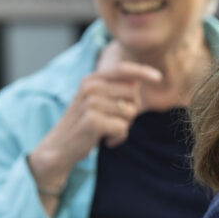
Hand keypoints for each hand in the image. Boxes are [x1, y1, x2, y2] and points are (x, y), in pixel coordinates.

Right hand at [28, 42, 161, 191]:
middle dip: (130, 111)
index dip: (142, 72)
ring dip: (124, 126)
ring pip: (130, 112)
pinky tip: (105, 140)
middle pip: (132, 94)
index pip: (122, 69)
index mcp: (91, 80)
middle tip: (112, 121)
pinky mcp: (93, 121)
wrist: (59, 148)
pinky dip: (118, 137)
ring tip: (106, 130)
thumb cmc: (84, 124)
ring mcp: (90, 103)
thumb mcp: (96, 102)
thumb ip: (114, 90)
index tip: (159, 78)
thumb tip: (138, 80)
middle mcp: (90, 88)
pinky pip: (123, 128)